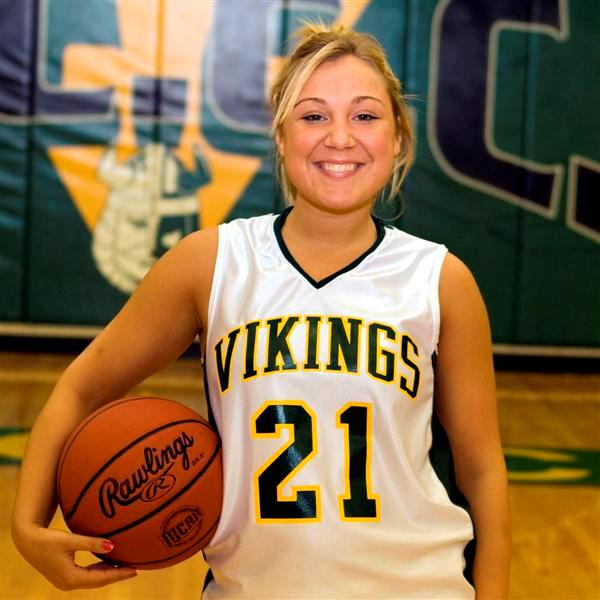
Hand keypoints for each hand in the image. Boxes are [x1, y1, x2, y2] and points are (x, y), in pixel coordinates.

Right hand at [13, 526, 137, 590]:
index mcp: (70, 578)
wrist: (26, 540)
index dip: (118, 574)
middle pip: (98, 581)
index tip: (135, 571)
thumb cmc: (47, 539)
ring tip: (124, 565)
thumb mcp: (70, 540)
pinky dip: (98, 569)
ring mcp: (65, 580)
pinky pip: (86, 575)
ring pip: (92, 579)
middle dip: (116, 575)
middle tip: (134, 569)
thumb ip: (91, 543)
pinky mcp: (63, 575)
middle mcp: (68, 583)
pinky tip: (107, 562)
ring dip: (107, 572)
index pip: (101, 578)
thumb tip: (112, 546)